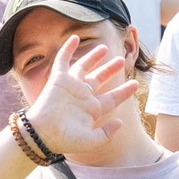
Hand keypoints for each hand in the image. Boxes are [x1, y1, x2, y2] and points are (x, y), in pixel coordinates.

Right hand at [22, 36, 140, 153]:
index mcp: (92, 109)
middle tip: (121, 60)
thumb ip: (108, 134)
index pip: (112, 98)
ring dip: (94, 57)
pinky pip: (63, 60)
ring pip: (84, 67)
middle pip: (99, 79)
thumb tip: (121, 122)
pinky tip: (75, 37)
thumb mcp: (92, 140)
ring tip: (105, 48)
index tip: (135, 85)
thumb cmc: (66, 140)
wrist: (43, 134)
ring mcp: (71, 86)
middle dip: (110, 70)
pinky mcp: (58, 79)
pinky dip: (68, 48)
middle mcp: (82, 96)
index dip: (124, 91)